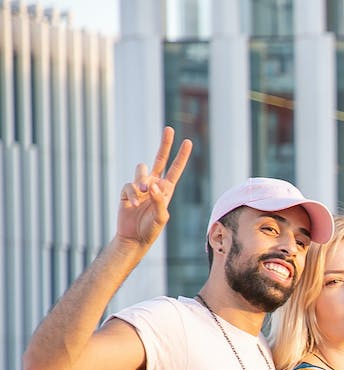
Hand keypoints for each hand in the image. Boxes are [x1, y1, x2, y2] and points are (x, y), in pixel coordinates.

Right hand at [116, 127, 191, 249]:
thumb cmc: (151, 229)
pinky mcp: (127, 191)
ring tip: (143, 193)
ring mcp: (140, 187)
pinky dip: (131, 195)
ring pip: (141, 170)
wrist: (134, 238)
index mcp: (166, 190)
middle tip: (169, 129)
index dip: (181, 156)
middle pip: (159, 159)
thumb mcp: (161, 217)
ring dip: (142, 179)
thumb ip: (160, 200)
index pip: (175, 170)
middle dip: (165, 144)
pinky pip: (129, 185)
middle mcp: (154, 185)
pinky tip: (132, 205)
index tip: (188, 142)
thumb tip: (154, 184)